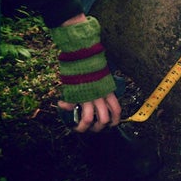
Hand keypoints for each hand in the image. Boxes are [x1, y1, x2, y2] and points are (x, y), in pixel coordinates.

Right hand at [50, 15, 118, 131]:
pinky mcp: (76, 93)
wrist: (85, 52)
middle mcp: (100, 96)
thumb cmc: (94, 64)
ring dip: (84, 127)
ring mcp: (88, 96)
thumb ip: (102, 89)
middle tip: (94, 128)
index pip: (117, 110)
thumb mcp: (103, 77)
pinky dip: (66, 108)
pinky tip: (63, 107)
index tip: (111, 125)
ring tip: (79, 128)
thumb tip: (103, 94)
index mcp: (109, 91)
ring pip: (89, 119)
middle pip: (104, 119)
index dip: (115, 120)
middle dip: (99, 127)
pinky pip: (70, 105)